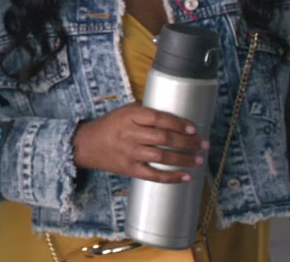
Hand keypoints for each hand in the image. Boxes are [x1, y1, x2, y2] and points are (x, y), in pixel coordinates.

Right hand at [72, 103, 208, 182]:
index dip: (178, 123)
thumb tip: (172, 115)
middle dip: (187, 142)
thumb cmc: (110, 126)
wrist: (86, 145)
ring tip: (198, 159)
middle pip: (164, 138)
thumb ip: (145, 112)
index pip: (159, 118)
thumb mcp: (124, 111)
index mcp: (130, 117)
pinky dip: (171, 177)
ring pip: (162, 157)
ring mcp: (130, 153)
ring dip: (183, 159)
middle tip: (202, 144)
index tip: (193, 128)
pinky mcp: (129, 169)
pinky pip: (153, 175)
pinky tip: (185, 176)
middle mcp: (130, 134)